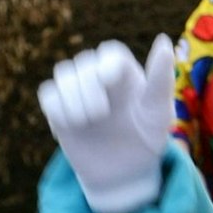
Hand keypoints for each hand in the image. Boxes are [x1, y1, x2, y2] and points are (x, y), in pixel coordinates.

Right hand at [38, 36, 175, 212]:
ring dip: (72, 96)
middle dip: (89, 86)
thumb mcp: (158, 113)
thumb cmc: (147, 139)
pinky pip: (48, 94)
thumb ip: (161, 79)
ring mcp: (77, 91)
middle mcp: (100, 76)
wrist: (123, 172)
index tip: (110, 82)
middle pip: (84, 61)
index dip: (107, 65)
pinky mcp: (58, 107)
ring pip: (63, 72)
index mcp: (126, 73)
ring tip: (87, 121)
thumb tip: (164, 40)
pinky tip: (73, 127)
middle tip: (101, 114)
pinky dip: (58, 109)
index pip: (111, 52)